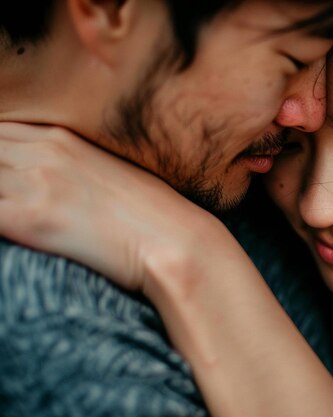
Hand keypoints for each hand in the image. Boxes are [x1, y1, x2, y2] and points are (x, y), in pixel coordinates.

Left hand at [0, 122, 219, 290]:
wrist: (175, 240)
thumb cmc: (154, 213)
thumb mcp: (112, 171)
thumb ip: (73, 164)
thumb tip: (54, 181)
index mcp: (63, 136)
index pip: (0, 132)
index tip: (9, 177)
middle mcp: (44, 151)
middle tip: (10, 199)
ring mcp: (35, 181)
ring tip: (14, 212)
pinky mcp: (30, 217)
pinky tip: (9, 231)